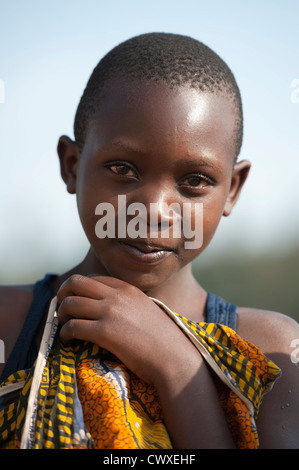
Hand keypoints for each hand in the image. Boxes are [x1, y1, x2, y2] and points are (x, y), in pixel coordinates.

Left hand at [56, 274, 197, 386]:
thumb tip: (107, 309)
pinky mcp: (105, 332)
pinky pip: (73, 326)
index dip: (78, 289)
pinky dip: (65, 334)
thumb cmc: (164, 340)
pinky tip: (70, 342)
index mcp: (127, 288)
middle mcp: (117, 295)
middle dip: (62, 295)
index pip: (93, 278)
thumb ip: (127, 304)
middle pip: (75, 283)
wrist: (174, 358)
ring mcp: (111, 312)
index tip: (74, 302)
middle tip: (62, 311)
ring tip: (65, 328)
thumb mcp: (146, 310)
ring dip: (62, 315)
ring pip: (70, 303)